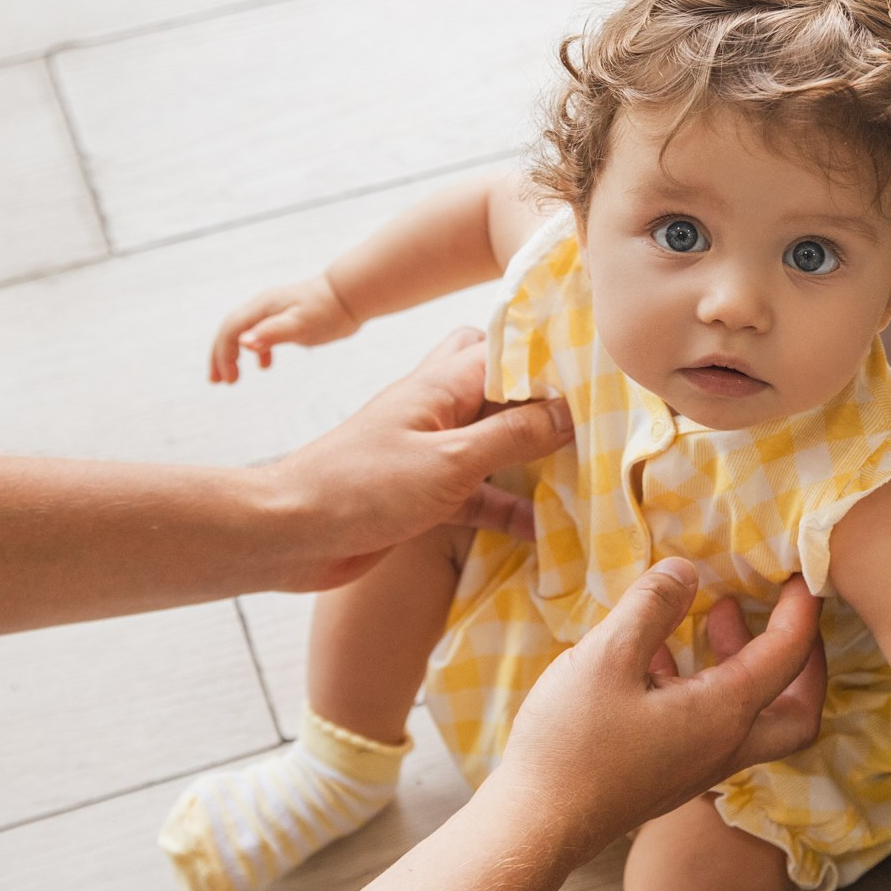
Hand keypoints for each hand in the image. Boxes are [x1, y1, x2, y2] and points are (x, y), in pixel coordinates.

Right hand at [209, 276, 358, 381]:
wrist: (350, 296)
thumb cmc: (327, 311)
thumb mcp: (300, 325)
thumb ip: (272, 333)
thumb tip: (243, 343)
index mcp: (262, 308)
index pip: (231, 331)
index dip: (223, 355)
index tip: (227, 380)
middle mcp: (263, 307)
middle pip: (231, 331)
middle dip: (220, 356)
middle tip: (216, 381)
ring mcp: (274, 312)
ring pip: (244, 332)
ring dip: (233, 355)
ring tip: (231, 379)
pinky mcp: (286, 319)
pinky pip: (262, 334)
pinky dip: (257, 352)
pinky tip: (265, 366)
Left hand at [260, 329, 571, 589]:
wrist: (290, 535)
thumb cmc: (362, 488)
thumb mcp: (450, 461)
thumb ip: (512, 435)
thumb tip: (571, 412)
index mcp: (439, 384)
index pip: (509, 354)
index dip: (553, 363)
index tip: (600, 380)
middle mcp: (436, 409)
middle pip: (497, 384)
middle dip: (539, 399)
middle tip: (584, 422)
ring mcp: (428, 450)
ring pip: (491, 441)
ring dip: (528, 457)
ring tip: (580, 472)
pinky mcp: (422, 494)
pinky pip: (476, 492)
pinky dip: (505, 507)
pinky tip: (541, 530)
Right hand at [499, 559, 827, 855]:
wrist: (538, 826)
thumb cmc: (572, 744)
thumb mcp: (607, 656)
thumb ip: (651, 606)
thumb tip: (686, 569)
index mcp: (724, 714)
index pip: (788, 655)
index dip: (800, 610)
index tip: (800, 573)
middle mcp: (725, 746)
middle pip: (797, 709)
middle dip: (803, 660)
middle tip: (783, 614)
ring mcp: (698, 766)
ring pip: (752, 717)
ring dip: (748, 666)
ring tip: (715, 616)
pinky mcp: (669, 774)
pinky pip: (710, 725)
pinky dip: (706, 685)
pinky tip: (659, 657)